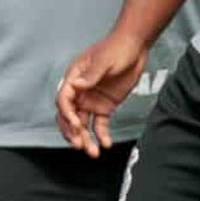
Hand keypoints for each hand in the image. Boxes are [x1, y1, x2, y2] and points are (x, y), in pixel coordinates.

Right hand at [57, 33, 147, 156]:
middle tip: (80, 145)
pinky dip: (101, 135)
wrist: (135, 47)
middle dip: (73, 132)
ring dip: (85, 139)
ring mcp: (91, 101)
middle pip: (69, 116)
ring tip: (93, 153)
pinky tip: (106, 144)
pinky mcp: (104, 107)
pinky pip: (99, 124)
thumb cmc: (117, 48)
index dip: (67, 114)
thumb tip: (76, 85)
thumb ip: (91, 74)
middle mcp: (79, 92)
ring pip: (83, 124)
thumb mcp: (105, 60)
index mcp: (74, 78)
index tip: (76, 125)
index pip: (64, 100)